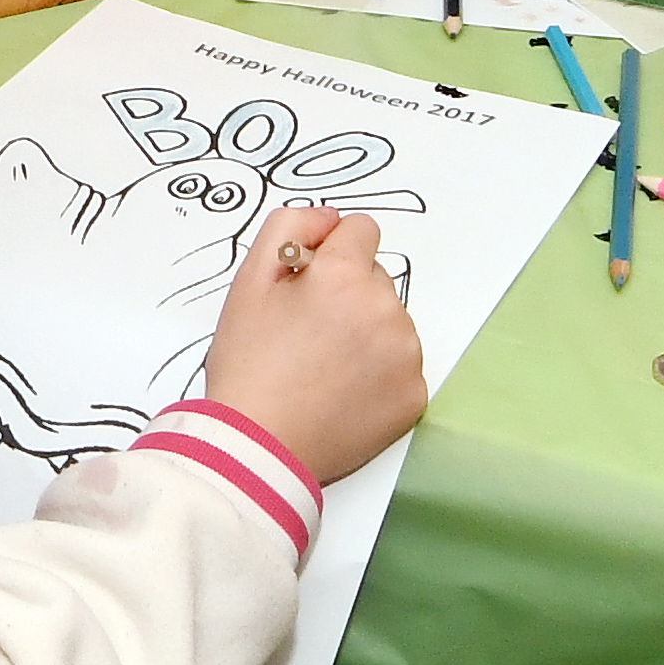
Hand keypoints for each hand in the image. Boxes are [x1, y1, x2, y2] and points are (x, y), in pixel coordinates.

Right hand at [201, 208, 427, 490]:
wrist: (259, 445)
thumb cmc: (248, 364)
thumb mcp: (249, 280)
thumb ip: (289, 226)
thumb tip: (330, 219)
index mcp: (345, 276)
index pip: (360, 230)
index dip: (328, 253)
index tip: (307, 284)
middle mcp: (386, 309)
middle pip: (375, 278)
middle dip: (348, 293)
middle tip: (307, 333)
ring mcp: (406, 355)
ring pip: (390, 320)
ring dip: (365, 332)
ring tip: (323, 366)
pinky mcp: (414, 396)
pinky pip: (401, 365)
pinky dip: (379, 373)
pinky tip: (343, 392)